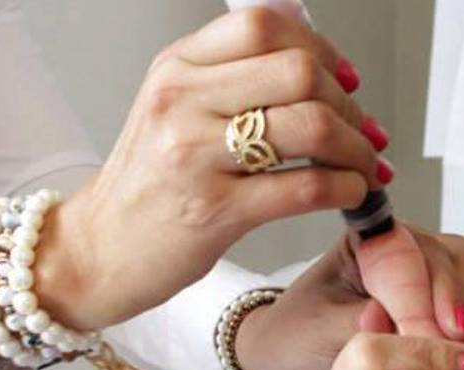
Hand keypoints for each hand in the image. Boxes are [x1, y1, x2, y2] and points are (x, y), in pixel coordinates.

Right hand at [31, 8, 388, 329]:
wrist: (99, 250)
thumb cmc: (147, 186)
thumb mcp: (173, 110)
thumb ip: (231, 78)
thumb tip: (315, 60)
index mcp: (176, 67)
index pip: (264, 25)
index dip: (321, 47)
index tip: (344, 78)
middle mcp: (182, 102)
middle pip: (298, 71)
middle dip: (349, 103)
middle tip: (363, 129)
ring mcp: (196, 156)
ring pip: (311, 126)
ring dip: (357, 148)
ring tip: (364, 165)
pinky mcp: (214, 211)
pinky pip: (306, 187)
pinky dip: (346, 188)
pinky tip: (350, 193)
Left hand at [235, 224, 463, 369]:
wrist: (295, 361)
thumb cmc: (297, 337)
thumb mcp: (315, 331)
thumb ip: (354, 325)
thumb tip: (388, 320)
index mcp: (370, 238)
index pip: (411, 258)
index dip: (423, 300)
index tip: (433, 335)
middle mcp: (409, 249)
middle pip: (461, 259)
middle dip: (453, 305)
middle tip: (444, 348)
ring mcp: (434, 277)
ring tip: (437, 358)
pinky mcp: (448, 309)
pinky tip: (447, 363)